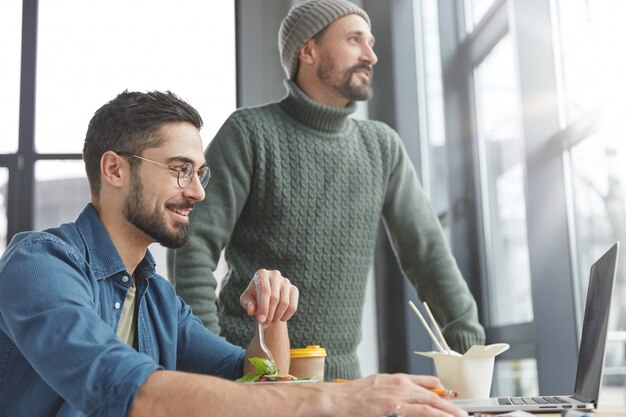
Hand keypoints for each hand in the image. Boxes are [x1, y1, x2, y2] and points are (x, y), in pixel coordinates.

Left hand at [240, 269, 297, 324]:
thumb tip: (251, 310)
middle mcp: (275, 275)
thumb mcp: (247, 300)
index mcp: (262, 274)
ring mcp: (286, 282)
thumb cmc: (254, 297)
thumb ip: (248, 304)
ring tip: (270, 320)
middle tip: (264, 324)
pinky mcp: (294, 289)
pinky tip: (280, 318)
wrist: (266, 296)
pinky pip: (292, 306)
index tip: (261, 320)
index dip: (263, 307)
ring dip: (277, 316)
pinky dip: (286, 315)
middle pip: (275, 298)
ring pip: (285, 303)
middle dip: (269, 314)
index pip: (265, 290)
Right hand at [333, 374, 467, 416]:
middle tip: (463, 412)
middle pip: (434, 393)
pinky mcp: (394, 407)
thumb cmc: (352, 395)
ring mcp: (399, 395)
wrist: (337, 398)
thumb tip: (405, 398)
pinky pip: (422, 412)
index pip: (428, 382)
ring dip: (448, 411)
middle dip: (450, 404)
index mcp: (397, 378)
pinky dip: (436, 415)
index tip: (452, 399)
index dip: (443, 391)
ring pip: (432, 403)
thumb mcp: (377, 385)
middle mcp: (401, 384)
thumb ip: (394, 389)